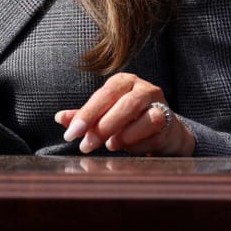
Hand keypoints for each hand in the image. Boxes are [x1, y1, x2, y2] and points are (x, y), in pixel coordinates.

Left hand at [56, 74, 193, 157]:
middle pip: (124, 106)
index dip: (86, 114)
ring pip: (144, 118)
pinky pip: (154, 135)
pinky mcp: (171, 123)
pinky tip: (129, 148)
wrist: (163, 130)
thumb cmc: (127, 119)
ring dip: (123, 136)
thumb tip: (59, 118)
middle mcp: (144, 88)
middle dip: (102, 128)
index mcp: (124, 81)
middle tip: (86, 146)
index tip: (71, 133)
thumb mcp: (102, 114)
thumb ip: (82, 116)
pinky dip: (137, 145)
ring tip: (110, 145)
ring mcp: (161, 105)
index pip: (103, 95)